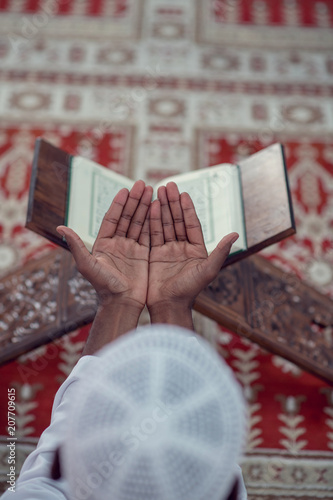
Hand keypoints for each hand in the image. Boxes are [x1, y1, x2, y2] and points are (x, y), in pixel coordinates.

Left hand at [56, 180, 152, 311]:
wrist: (122, 303)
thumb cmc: (103, 286)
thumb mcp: (87, 265)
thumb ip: (76, 245)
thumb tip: (60, 227)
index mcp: (104, 244)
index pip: (112, 218)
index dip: (119, 204)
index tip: (125, 190)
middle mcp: (118, 244)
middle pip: (128, 217)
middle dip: (135, 200)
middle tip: (143, 184)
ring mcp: (132, 249)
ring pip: (139, 223)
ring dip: (145, 207)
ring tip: (153, 192)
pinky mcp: (144, 255)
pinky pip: (149, 235)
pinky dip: (153, 222)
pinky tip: (158, 210)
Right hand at [147, 182, 237, 325]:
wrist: (169, 306)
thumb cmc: (190, 291)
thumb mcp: (207, 270)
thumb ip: (220, 251)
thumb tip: (236, 233)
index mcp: (196, 250)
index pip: (192, 224)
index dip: (187, 208)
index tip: (183, 193)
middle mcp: (182, 248)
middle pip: (177, 220)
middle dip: (172, 203)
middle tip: (168, 185)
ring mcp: (167, 251)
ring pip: (164, 224)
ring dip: (161, 207)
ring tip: (157, 190)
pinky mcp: (154, 255)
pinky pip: (153, 234)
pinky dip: (151, 221)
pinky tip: (149, 207)